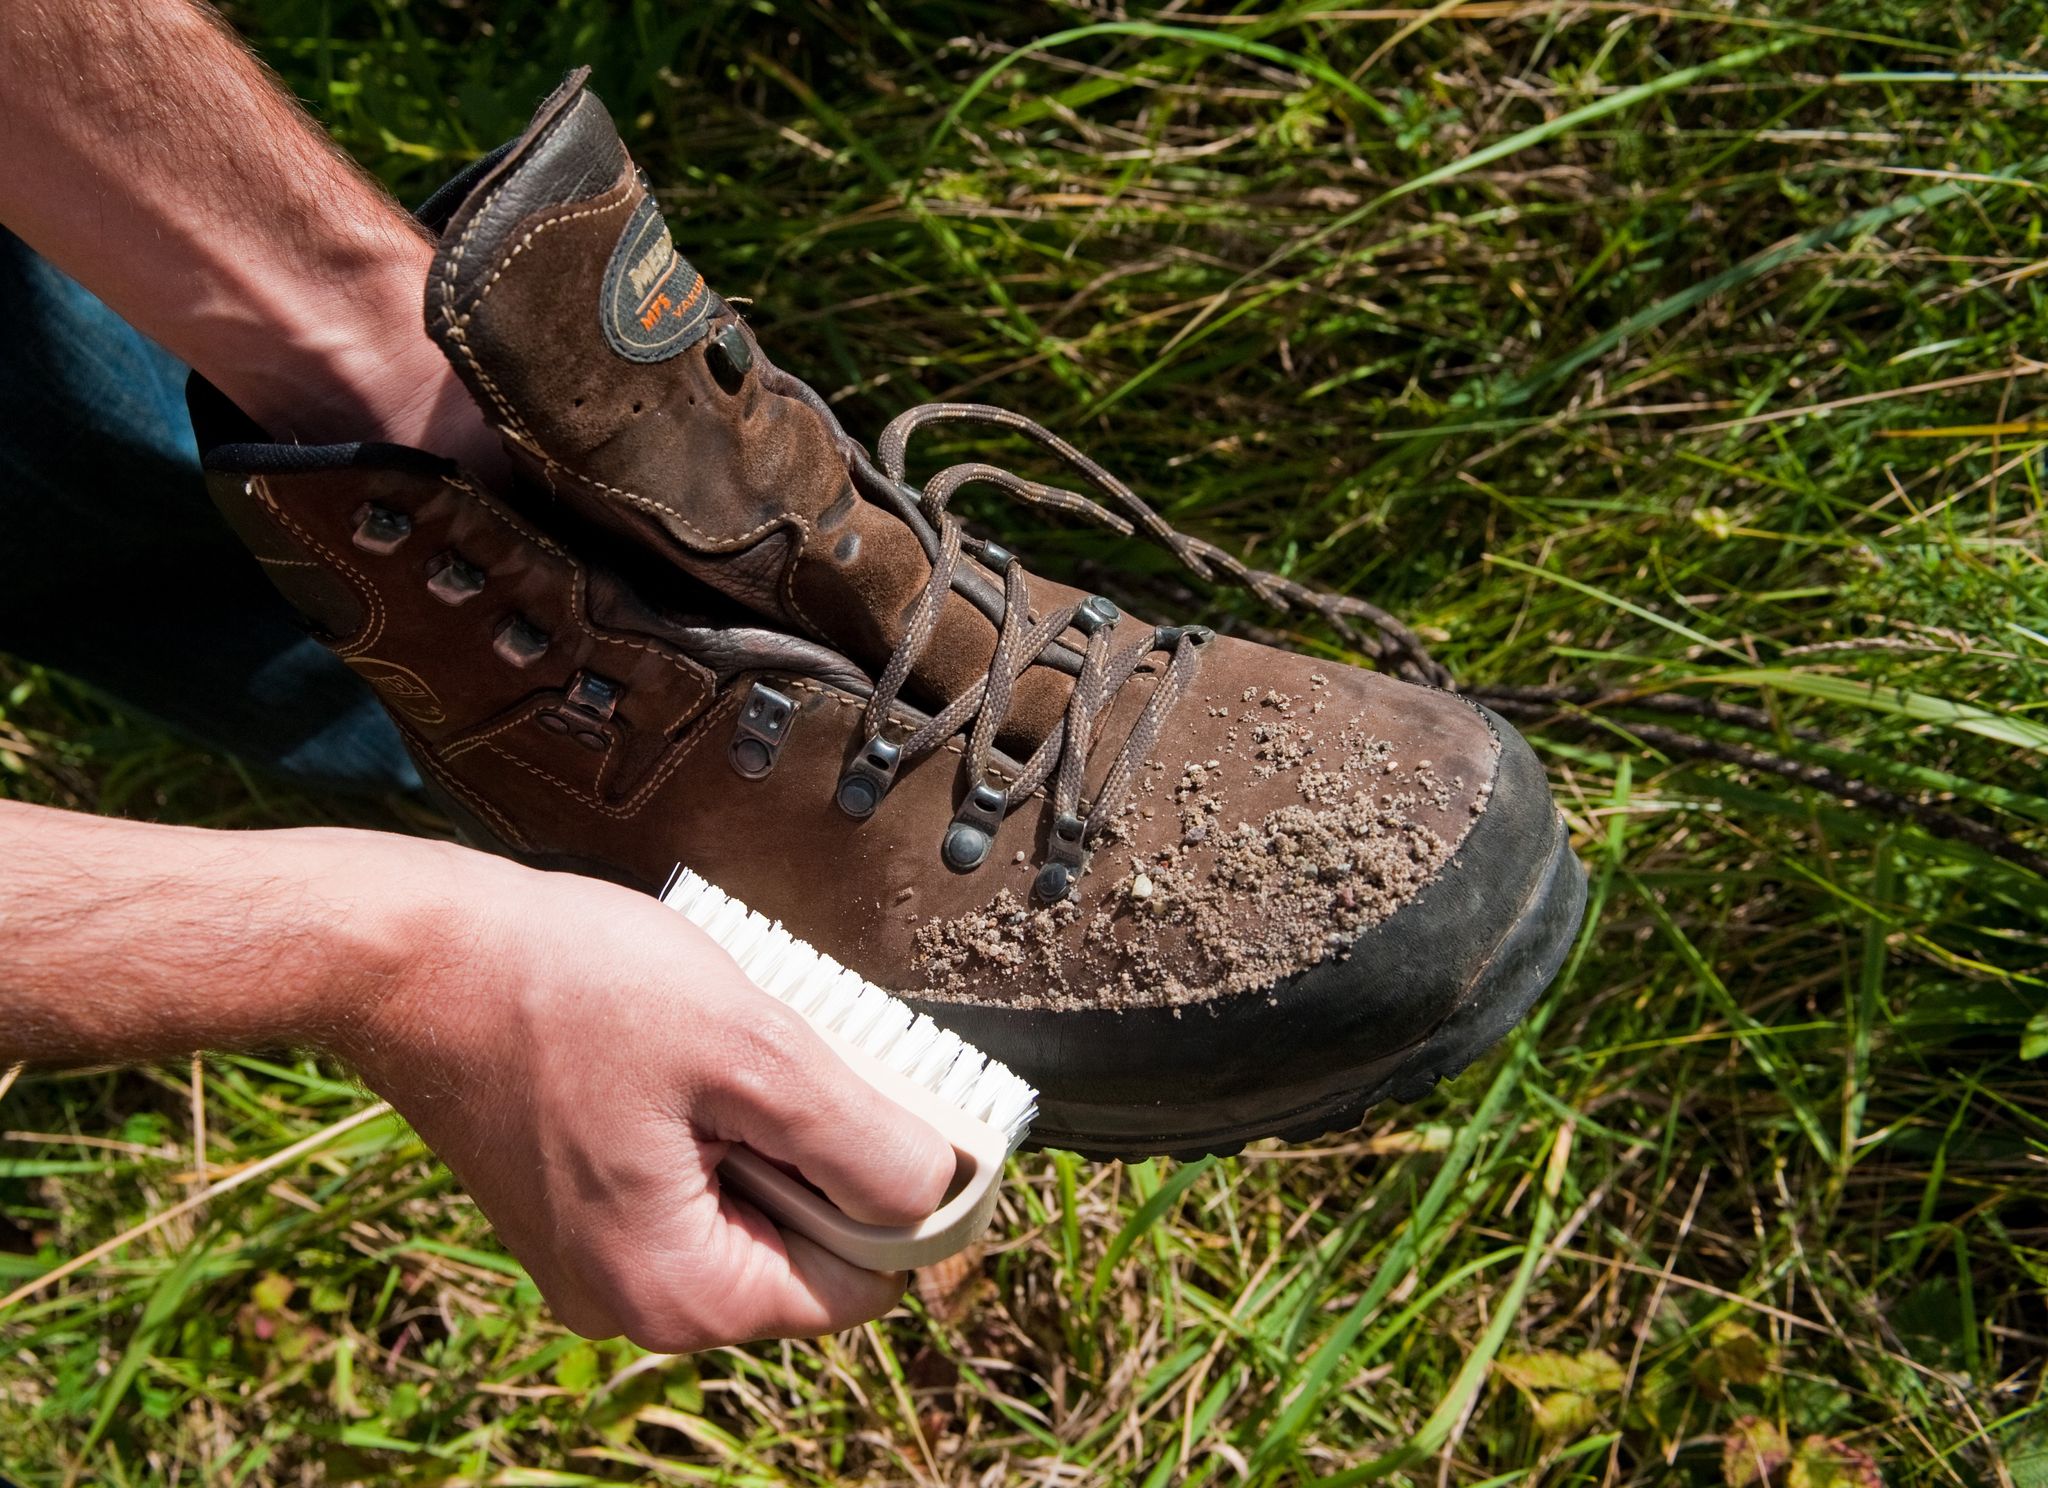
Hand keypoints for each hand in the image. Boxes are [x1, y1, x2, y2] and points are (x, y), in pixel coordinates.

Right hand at [339, 850, 956, 1351]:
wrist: (411, 952)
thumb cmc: (562, 988)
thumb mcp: (750, 1051)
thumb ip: (858, 1139)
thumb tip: (935, 1194)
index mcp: (679, 1293)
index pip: (861, 1283)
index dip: (901, 1195)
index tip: (894, 1103)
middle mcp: (633, 1302)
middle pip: (804, 1248)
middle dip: (821, 1151)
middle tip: (792, 1053)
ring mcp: (598, 1259)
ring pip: (750, 1206)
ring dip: (767, 1126)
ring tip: (729, 1043)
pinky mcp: (578, 1208)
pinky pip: (692, 1182)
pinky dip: (714, 1119)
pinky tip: (687, 1049)